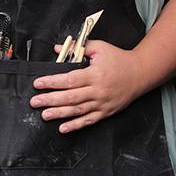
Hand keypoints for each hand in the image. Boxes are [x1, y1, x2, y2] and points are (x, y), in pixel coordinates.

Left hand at [29, 40, 143, 132]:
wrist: (140, 73)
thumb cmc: (119, 59)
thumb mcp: (100, 48)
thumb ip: (79, 47)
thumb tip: (57, 48)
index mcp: (95, 74)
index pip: (70, 80)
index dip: (52, 82)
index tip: (38, 83)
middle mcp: (98, 91)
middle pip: (71, 97)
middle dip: (51, 100)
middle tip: (35, 102)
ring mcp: (102, 104)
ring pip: (78, 111)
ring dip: (59, 114)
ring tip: (44, 115)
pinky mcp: (106, 112)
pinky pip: (88, 121)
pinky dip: (75, 126)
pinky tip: (63, 128)